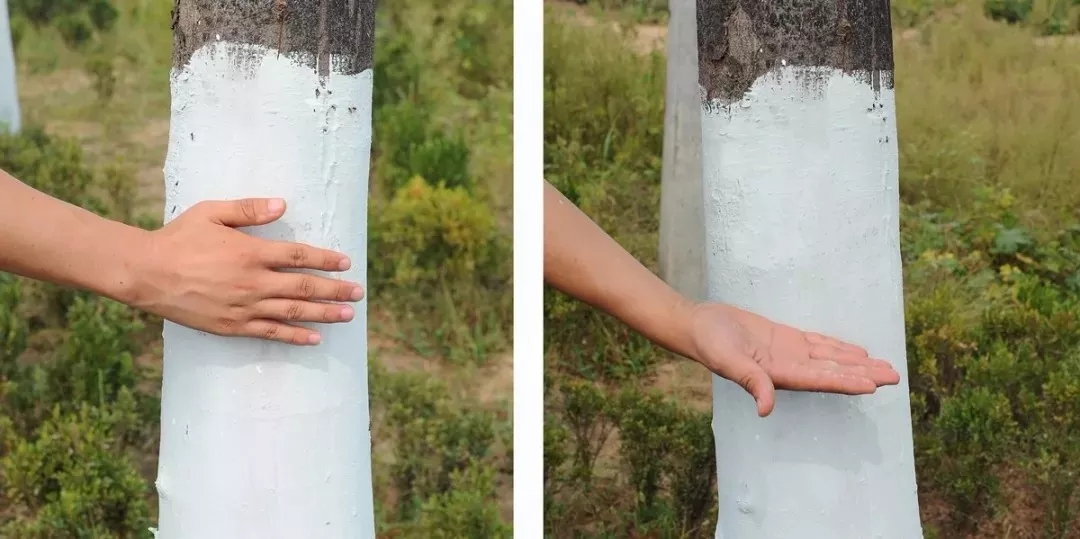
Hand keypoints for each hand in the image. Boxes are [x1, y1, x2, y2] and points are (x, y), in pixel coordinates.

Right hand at [127, 198, 363, 344]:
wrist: (145, 274)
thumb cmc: (178, 238)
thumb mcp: (211, 212)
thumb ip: (248, 209)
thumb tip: (283, 205)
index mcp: (251, 252)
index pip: (299, 256)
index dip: (326, 260)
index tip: (346, 263)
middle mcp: (253, 282)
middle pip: (304, 286)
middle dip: (335, 290)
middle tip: (358, 293)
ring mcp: (244, 307)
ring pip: (293, 311)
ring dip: (323, 313)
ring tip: (347, 315)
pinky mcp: (232, 326)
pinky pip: (270, 332)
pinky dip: (295, 336)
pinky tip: (314, 337)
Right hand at [687, 303, 900, 416]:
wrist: (698, 325)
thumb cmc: (710, 343)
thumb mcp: (728, 361)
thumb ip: (751, 382)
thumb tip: (766, 408)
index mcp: (778, 375)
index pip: (819, 379)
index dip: (846, 381)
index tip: (872, 384)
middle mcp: (788, 368)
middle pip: (833, 372)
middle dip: (863, 374)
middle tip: (894, 376)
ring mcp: (788, 353)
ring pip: (830, 359)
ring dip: (857, 362)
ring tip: (885, 365)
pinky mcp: (783, 338)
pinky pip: (817, 344)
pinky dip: (838, 347)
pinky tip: (856, 350)